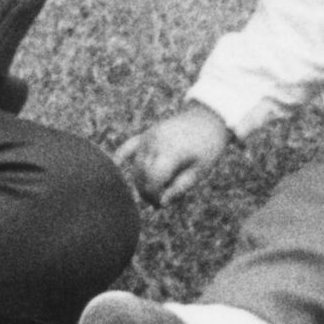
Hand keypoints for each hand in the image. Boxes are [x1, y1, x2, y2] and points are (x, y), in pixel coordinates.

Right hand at [117, 104, 233, 204]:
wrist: (209, 119)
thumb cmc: (207, 148)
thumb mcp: (199, 171)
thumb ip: (179, 188)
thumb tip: (160, 204)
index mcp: (171, 152)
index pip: (152, 182)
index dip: (154, 197)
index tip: (161, 205)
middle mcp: (156, 143)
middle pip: (141, 176)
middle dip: (147, 192)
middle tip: (159, 203)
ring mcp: (149, 137)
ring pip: (136, 166)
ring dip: (141, 181)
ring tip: (157, 190)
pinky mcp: (147, 133)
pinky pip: (129, 146)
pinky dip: (122, 155)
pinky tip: (115, 163)